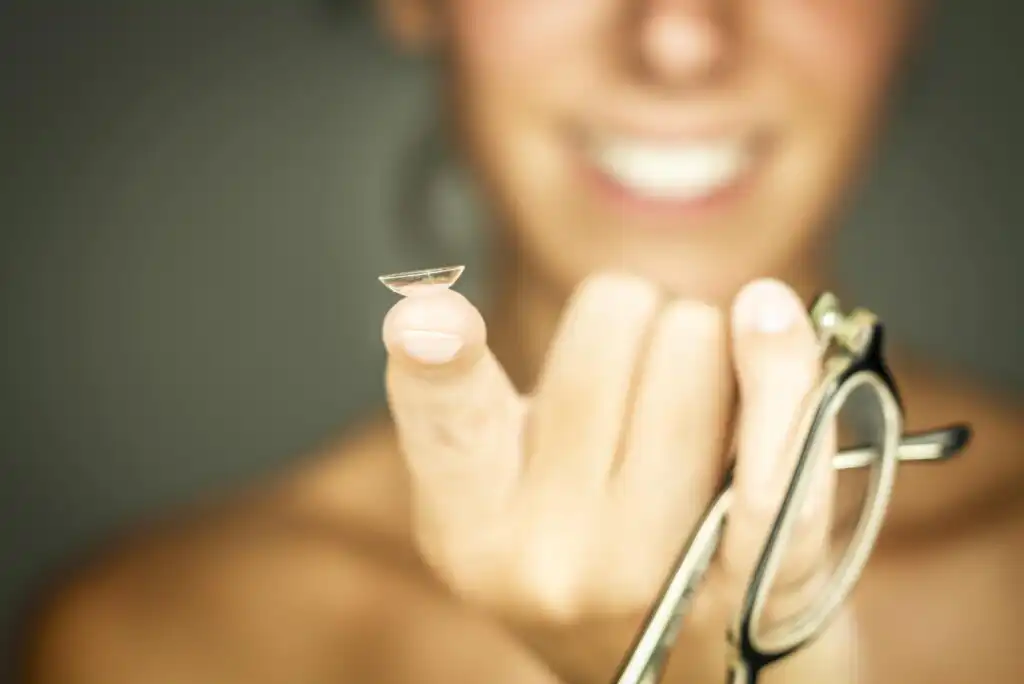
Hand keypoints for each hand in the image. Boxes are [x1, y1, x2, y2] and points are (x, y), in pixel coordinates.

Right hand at [383, 274, 856, 683]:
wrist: (675, 672)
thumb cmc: (585, 552)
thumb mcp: (504, 492)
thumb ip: (482, 401)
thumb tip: (454, 302)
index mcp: (471, 524)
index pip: (448, 421)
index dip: (435, 360)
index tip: (424, 320)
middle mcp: (554, 556)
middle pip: (613, 322)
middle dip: (633, 321)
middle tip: (634, 382)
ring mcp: (662, 566)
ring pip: (695, 344)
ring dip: (703, 346)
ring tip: (688, 412)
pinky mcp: (763, 573)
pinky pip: (780, 432)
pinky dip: (783, 361)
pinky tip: (771, 318)